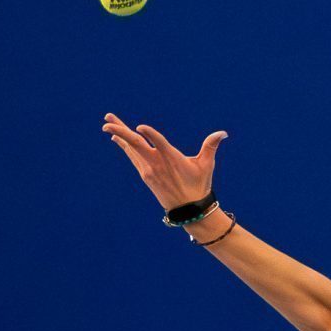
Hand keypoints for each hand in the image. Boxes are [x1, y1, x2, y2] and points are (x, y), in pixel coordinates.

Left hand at [103, 114, 228, 215]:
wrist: (188, 210)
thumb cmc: (199, 185)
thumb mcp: (206, 165)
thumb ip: (210, 146)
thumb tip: (223, 133)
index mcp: (172, 159)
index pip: (159, 143)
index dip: (150, 134)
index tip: (139, 126)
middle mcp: (156, 164)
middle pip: (135, 144)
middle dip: (120, 131)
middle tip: (107, 120)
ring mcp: (148, 170)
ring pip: (131, 149)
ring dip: (119, 135)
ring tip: (107, 123)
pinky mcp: (145, 175)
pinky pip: (132, 157)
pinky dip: (124, 147)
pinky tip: (116, 138)